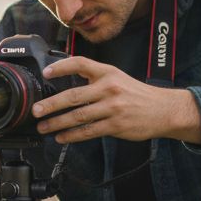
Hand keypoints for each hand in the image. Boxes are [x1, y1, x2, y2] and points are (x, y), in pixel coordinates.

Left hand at [34, 56, 200, 143]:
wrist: (164, 109)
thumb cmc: (137, 95)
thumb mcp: (118, 78)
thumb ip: (95, 80)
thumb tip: (68, 88)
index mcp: (108, 72)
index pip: (80, 63)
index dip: (62, 67)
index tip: (46, 72)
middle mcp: (109, 88)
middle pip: (74, 96)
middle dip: (51, 105)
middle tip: (36, 111)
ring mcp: (113, 108)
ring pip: (78, 116)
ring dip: (58, 123)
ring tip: (44, 127)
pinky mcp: (116, 125)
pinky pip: (89, 131)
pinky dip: (73, 135)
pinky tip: (62, 137)